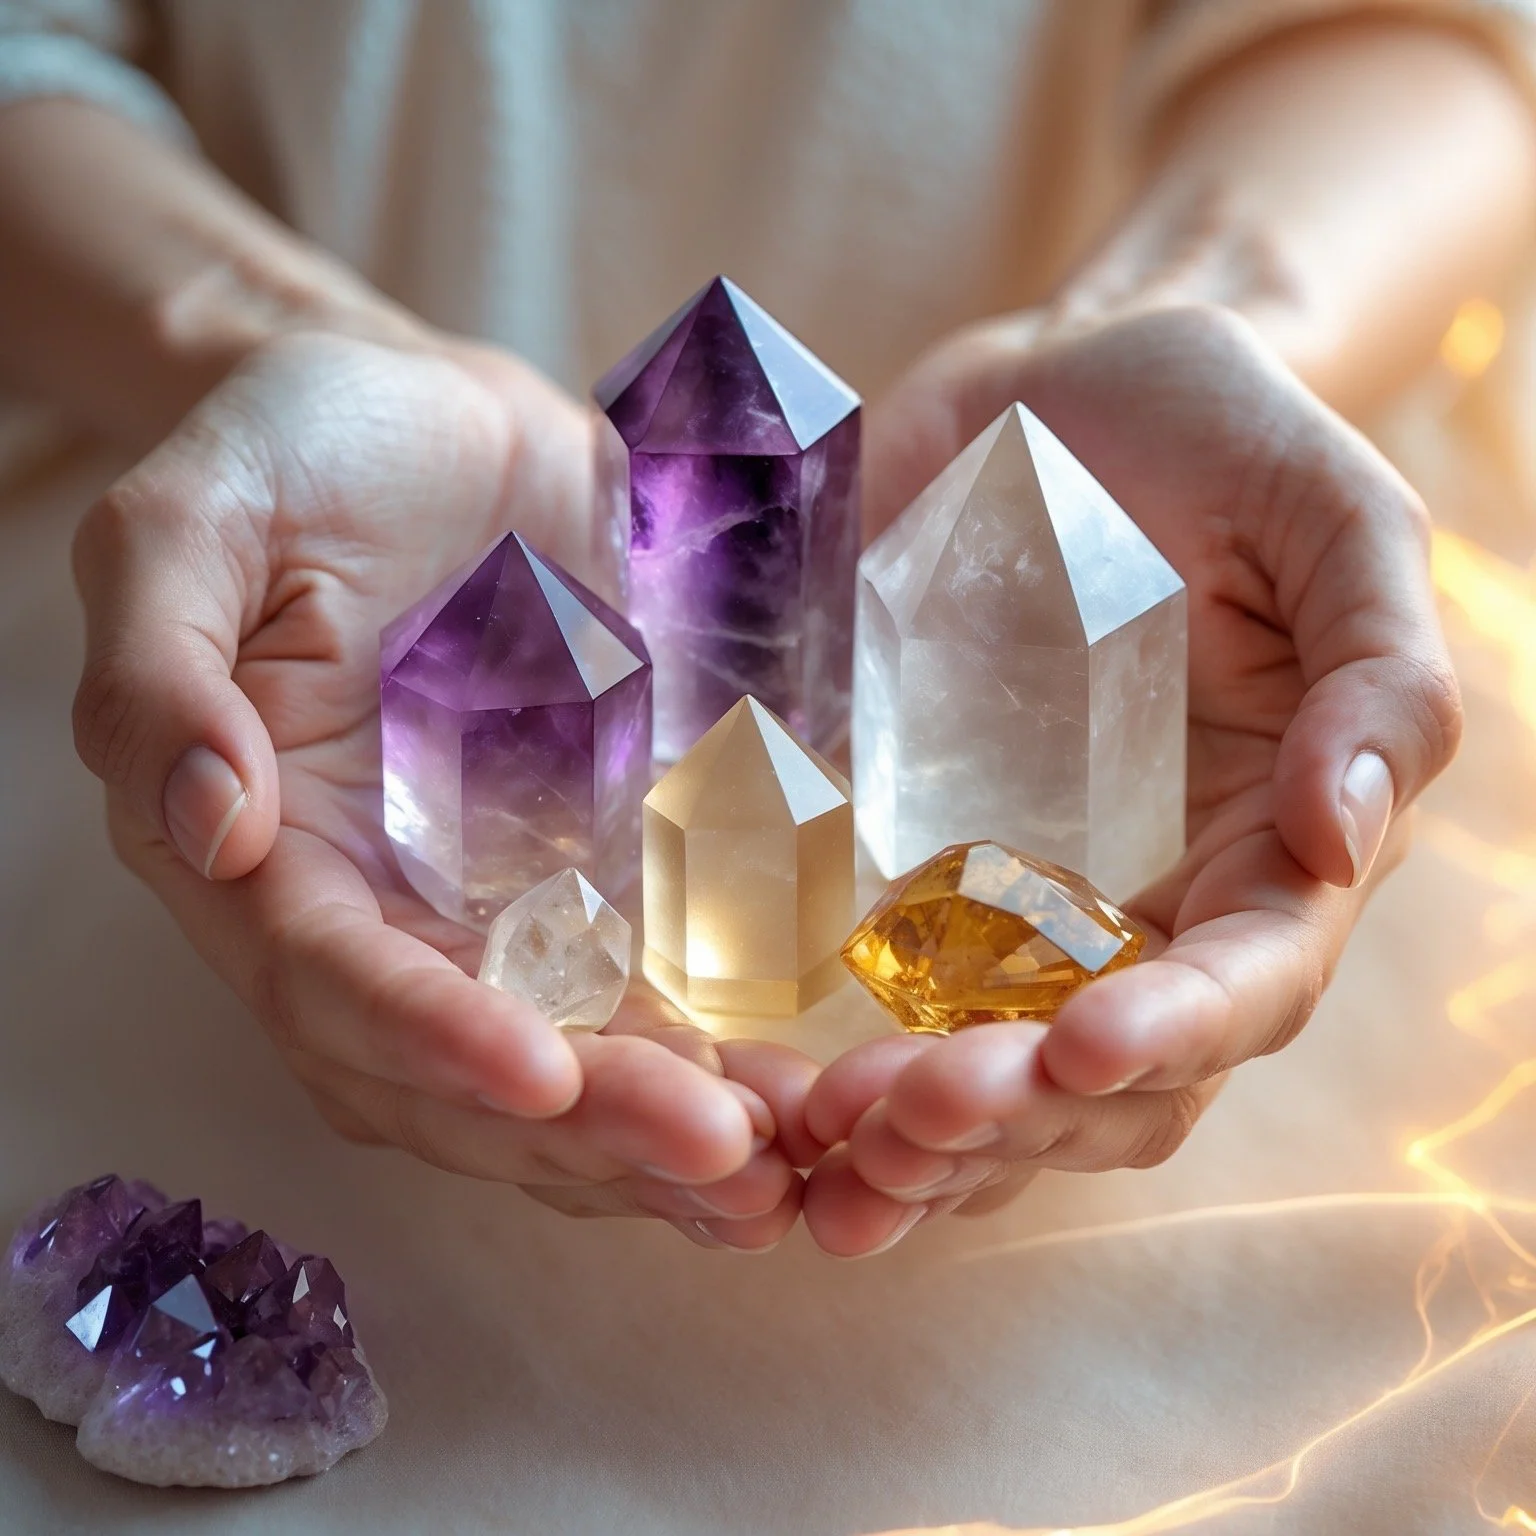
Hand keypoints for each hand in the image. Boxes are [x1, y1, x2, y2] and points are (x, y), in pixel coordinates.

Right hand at [70, 328, 812, 1250]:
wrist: (436, 421)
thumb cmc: (298, 451)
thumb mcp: (193, 521)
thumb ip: (163, 666)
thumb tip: (206, 823)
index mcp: (264, 852)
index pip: (333, 981)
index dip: (429, 1037)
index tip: (541, 1074)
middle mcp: (373, 909)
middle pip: (457, 1068)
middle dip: (583, 1128)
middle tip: (721, 1155)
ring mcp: (487, 905)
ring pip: (556, 1067)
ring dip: (655, 1138)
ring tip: (774, 1174)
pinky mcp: (586, 876)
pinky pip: (640, 998)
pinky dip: (706, 1063)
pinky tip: (791, 1104)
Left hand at [801, 304, 1461, 1255]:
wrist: (1054, 397)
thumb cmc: (1216, 440)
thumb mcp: (1331, 521)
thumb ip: (1379, 675)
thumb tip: (1342, 837)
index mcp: (1267, 846)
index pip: (1246, 984)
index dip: (1174, 1033)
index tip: (1079, 1046)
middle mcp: (1150, 905)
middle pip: (1108, 1074)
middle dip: (1018, 1114)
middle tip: (904, 1119)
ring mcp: (1025, 904)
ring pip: (996, 1075)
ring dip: (923, 1136)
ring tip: (826, 1144)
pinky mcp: (914, 872)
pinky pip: (885, 1001)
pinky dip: (843, 1071)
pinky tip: (774, 1103)